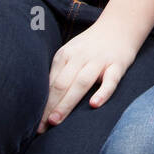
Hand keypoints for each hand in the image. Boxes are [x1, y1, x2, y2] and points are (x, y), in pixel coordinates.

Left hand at [37, 16, 135, 132]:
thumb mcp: (71, 53)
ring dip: (66, 102)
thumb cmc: (91, 46)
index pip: (51, 83)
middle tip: (40, 127)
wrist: (119, 26)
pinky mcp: (118, 65)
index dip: (42, 104)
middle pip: (62, 84)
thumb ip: (60, 73)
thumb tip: (43, 102)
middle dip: (50, 106)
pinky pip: (110, 80)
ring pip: (81, 83)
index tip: (34, 124)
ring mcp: (99, 61)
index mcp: (65, 55)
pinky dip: (102, 92)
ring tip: (56, 120)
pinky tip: (94, 104)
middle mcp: (80, 57)